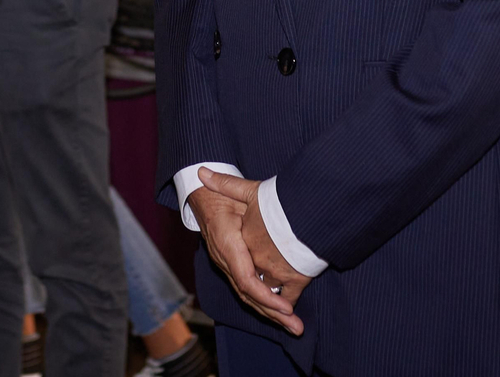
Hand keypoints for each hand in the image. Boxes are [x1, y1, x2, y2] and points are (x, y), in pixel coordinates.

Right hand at [191, 168, 305, 334]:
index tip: (285, 306)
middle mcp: (225, 261)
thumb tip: (204, 173)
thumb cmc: (219, 195)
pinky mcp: (235, 268)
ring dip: (272, 314)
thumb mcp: (227, 189)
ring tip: (294, 327)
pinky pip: (249, 291)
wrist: (204, 201)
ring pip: (249, 297)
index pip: (245, 279)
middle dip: (273, 313)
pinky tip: (283, 314)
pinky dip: (266, 304)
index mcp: (226, 244)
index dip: (265, 295)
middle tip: (296, 327)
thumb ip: (224, 184)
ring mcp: (228, 267)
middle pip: (249, 295)